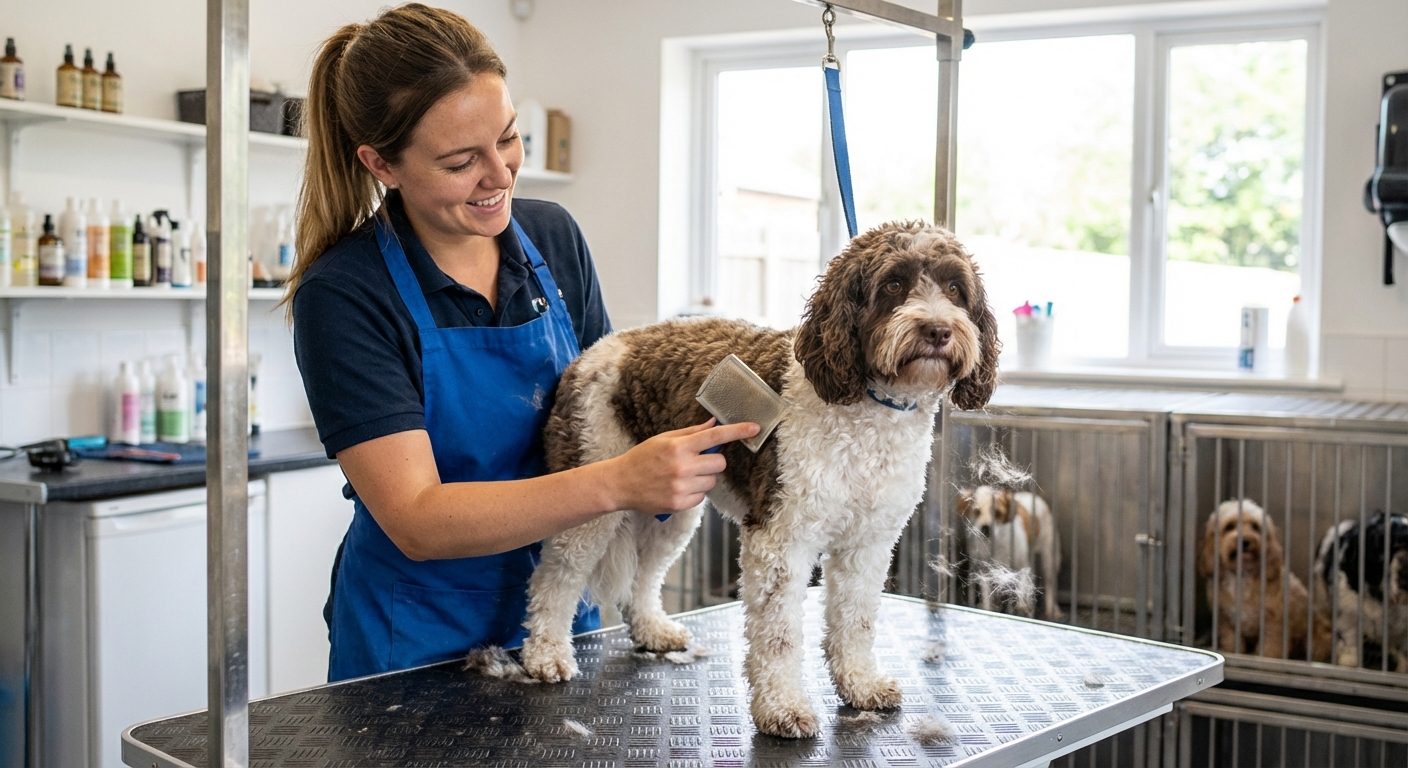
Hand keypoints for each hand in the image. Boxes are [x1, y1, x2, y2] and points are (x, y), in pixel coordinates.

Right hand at [604, 419, 758, 513]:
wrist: (620, 483)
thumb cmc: (642, 458)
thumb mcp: (664, 439)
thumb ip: (691, 433)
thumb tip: (714, 424)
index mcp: (679, 447)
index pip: (715, 436)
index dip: (737, 431)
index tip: (754, 428)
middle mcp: (682, 467)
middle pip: (719, 463)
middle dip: (712, 462)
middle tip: (696, 462)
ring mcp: (681, 487)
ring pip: (712, 482)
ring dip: (703, 478)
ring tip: (683, 477)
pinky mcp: (679, 504)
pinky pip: (702, 497)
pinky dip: (694, 493)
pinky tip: (677, 489)